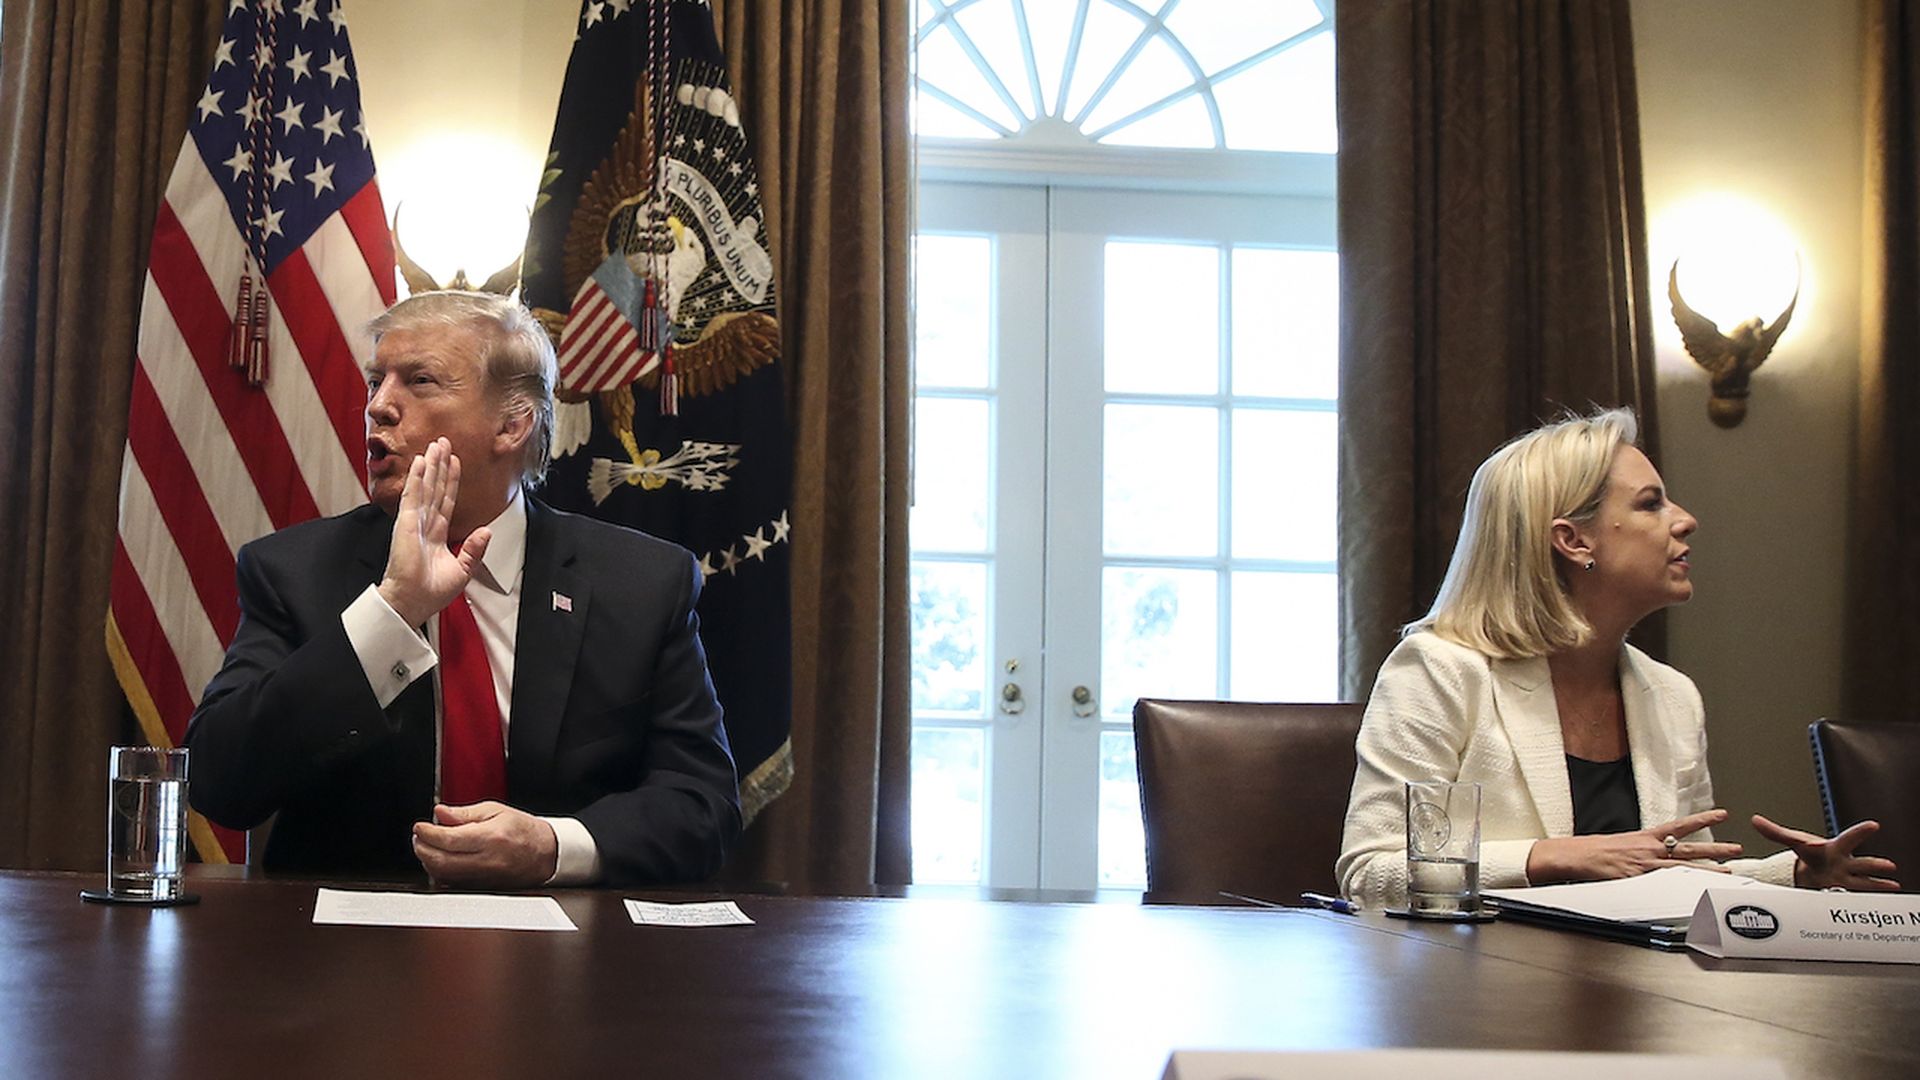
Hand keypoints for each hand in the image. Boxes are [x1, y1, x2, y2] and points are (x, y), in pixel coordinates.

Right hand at [377, 438, 490, 625]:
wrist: (412, 602)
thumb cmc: (430, 592)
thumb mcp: (462, 570)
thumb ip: (474, 549)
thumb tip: (487, 530)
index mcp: (436, 535)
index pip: (446, 501)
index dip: (451, 481)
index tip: (455, 462)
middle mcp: (424, 524)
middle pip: (435, 488)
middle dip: (440, 465)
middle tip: (443, 442)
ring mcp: (414, 522)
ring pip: (425, 486)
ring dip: (431, 465)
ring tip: (436, 445)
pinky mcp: (406, 523)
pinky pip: (413, 496)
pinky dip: (417, 478)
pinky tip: (421, 462)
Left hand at [412, 802, 558, 888]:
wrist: (546, 853)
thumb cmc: (524, 831)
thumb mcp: (496, 810)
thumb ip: (464, 813)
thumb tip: (440, 813)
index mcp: (491, 838)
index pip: (448, 839)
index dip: (427, 833)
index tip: (420, 827)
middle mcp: (486, 860)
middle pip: (441, 860)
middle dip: (422, 848)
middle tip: (419, 836)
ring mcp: (483, 878)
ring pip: (443, 875)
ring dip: (428, 861)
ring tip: (427, 846)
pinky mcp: (481, 888)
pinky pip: (451, 883)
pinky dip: (439, 872)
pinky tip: (439, 860)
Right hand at [1526, 808, 1744, 883]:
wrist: (1575, 856)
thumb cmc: (1594, 852)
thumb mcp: (1622, 845)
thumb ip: (1642, 852)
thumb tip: (1656, 857)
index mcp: (1645, 837)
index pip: (1680, 825)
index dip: (1702, 818)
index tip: (1721, 814)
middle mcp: (1650, 849)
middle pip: (1690, 847)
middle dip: (1715, 847)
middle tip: (1737, 847)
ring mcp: (1646, 865)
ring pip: (1684, 866)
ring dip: (1708, 869)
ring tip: (1728, 871)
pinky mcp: (1639, 880)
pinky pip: (1666, 884)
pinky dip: (1683, 887)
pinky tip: (1697, 891)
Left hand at [1751, 814, 1900, 891]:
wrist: (1816, 870)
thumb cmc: (1811, 853)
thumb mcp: (1795, 842)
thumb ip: (1775, 832)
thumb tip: (1755, 820)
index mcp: (1835, 849)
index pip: (1848, 838)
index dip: (1861, 832)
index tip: (1874, 825)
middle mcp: (1846, 863)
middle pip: (1862, 863)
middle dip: (1874, 864)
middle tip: (1889, 865)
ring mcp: (1848, 879)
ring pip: (1864, 882)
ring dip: (1877, 883)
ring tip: (1892, 884)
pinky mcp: (1845, 893)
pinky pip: (1856, 897)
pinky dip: (1864, 900)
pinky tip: (1881, 900)